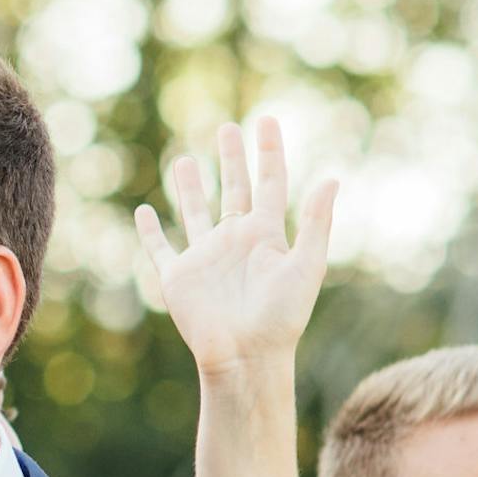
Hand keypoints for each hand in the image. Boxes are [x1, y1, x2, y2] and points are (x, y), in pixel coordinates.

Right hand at [134, 119, 335, 381]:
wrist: (246, 356)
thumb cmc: (282, 317)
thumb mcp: (306, 265)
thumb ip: (317, 222)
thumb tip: (333, 178)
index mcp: (267, 235)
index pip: (270, 183)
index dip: (269, 152)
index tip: (267, 121)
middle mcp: (235, 241)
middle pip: (233, 189)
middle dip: (231, 158)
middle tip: (228, 127)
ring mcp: (205, 257)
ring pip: (194, 212)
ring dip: (189, 187)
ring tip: (181, 159)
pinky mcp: (178, 277)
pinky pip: (161, 248)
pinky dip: (150, 231)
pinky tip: (144, 212)